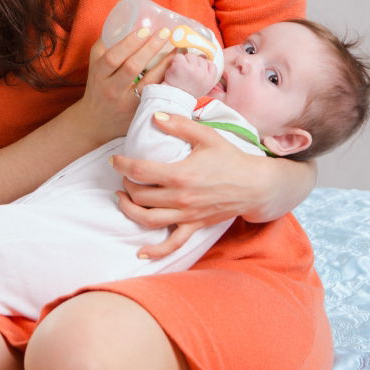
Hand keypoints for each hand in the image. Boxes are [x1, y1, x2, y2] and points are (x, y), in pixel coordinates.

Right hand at [75, 28, 177, 144]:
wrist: (94, 123)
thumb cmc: (98, 86)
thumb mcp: (95, 65)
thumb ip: (106, 44)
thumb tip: (125, 20)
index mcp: (99, 75)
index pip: (112, 58)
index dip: (129, 43)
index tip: (145, 30)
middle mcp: (111, 90)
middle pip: (131, 68)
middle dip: (150, 48)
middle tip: (165, 33)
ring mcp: (126, 104)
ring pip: (148, 83)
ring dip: (165, 64)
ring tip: (177, 48)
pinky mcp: (140, 112)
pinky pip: (157, 95)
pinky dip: (168, 81)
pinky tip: (178, 69)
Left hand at [111, 113, 265, 259]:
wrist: (254, 185)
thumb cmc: (229, 158)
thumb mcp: (206, 135)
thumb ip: (179, 124)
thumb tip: (155, 117)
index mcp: (180, 174)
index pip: (140, 171)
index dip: (122, 165)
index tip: (115, 160)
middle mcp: (181, 198)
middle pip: (140, 196)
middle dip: (125, 185)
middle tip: (123, 175)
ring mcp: (187, 216)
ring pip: (148, 220)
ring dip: (129, 210)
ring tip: (122, 198)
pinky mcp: (194, 227)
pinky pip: (172, 244)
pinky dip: (155, 251)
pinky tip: (140, 252)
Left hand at [163, 52, 217, 97]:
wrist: (173, 99)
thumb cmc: (187, 92)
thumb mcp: (203, 86)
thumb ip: (206, 74)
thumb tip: (204, 57)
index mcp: (210, 79)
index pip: (211, 64)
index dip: (203, 65)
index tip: (196, 72)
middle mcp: (203, 73)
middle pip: (200, 58)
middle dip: (193, 63)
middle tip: (186, 74)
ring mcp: (192, 68)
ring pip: (190, 56)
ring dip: (184, 61)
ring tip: (180, 72)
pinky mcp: (181, 65)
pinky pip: (179, 56)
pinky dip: (176, 61)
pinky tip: (175, 69)